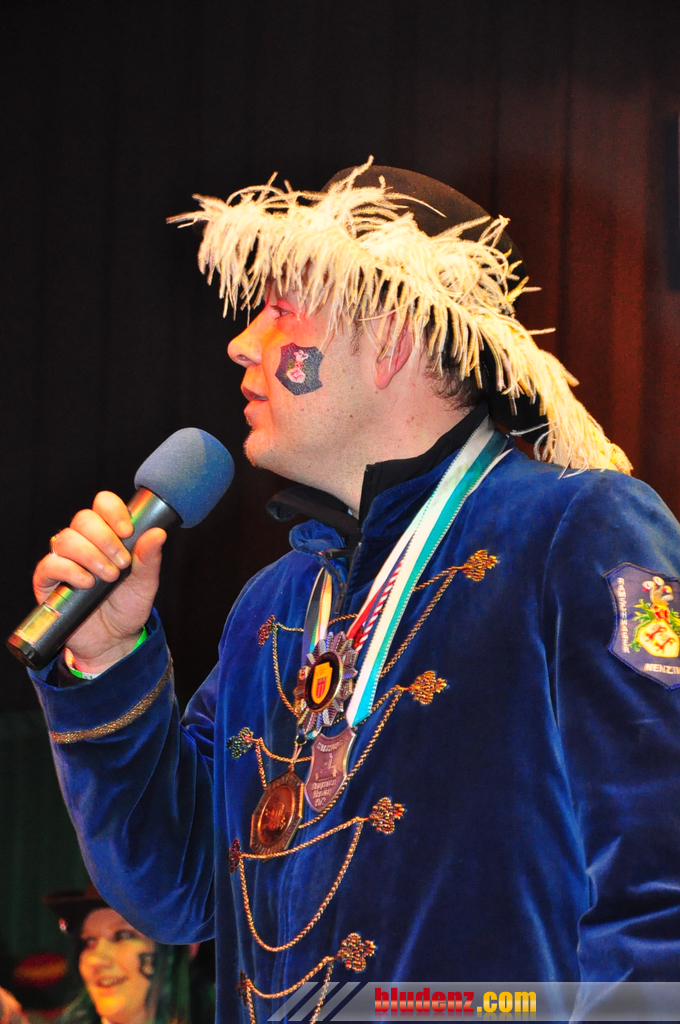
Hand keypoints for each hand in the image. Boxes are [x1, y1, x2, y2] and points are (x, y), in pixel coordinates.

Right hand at [33, 491, 166, 673]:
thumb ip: (150, 558)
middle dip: (106, 538)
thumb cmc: (128, 606)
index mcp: (107, 535)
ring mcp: (63, 560)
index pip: (102, 504)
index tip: (128, 532)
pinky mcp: (47, 580)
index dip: (113, 511)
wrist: (113, 640)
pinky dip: (71, 571)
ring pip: (66, 539)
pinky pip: (50, 564)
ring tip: (109, 577)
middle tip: (122, 563)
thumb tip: (158, 533)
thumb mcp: (146, 583)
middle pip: (83, 519)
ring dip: (91, 556)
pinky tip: (88, 584)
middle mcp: (83, 543)